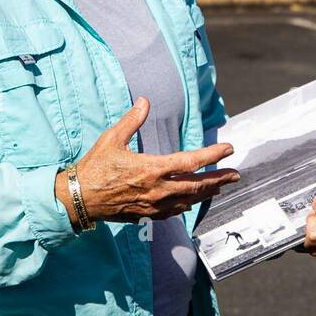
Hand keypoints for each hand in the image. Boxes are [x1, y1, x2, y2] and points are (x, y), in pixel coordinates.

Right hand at [56, 97, 238, 225]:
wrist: (79, 198)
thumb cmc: (95, 167)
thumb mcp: (112, 138)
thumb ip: (132, 120)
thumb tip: (145, 101)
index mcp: (152, 168)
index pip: (191, 162)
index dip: (213, 155)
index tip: (229, 149)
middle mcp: (157, 189)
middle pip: (197, 185)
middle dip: (219, 179)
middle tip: (236, 174)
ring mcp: (153, 205)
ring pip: (189, 200)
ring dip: (207, 193)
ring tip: (220, 186)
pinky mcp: (146, 215)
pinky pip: (174, 211)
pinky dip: (187, 205)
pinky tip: (192, 201)